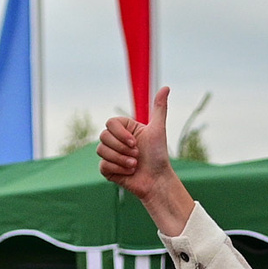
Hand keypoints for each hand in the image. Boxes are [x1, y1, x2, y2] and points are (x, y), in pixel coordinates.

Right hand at [97, 87, 194, 234]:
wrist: (157, 181)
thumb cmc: (158, 156)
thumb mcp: (158, 130)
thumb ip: (159, 108)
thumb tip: (166, 87)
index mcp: (125, 129)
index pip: (110, 123)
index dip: (120, 134)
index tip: (135, 143)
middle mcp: (116, 140)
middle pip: (103, 137)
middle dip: (122, 148)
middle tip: (137, 156)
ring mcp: (110, 155)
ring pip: (101, 151)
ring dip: (121, 160)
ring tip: (135, 165)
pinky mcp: (108, 169)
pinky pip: (103, 165)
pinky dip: (118, 169)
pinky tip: (129, 173)